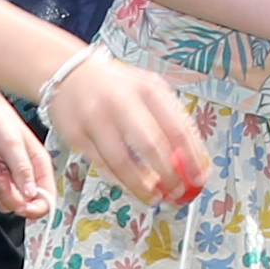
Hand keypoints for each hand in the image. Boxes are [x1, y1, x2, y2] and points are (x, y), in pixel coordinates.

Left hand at [0, 80, 49, 215]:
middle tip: (1, 176)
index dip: (35, 208)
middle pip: (23, 204)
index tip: (22, 206)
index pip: (45, 198)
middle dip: (9, 195)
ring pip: (3, 204)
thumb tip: (31, 195)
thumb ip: (22, 170)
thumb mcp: (12, 144)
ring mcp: (5, 178)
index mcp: (38, 165)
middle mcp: (23, 174)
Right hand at [44, 54, 210, 207]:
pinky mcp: (76, 135)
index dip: (191, 158)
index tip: (199, 177)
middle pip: (151, 146)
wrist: (70, 73)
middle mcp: (121, 101)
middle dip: (168, 176)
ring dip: (141, 184)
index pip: (178, 128)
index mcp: (147, 89)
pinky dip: (119, 179)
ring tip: (154, 195)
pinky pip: (102, 165)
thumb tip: (191, 158)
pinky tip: (130, 185)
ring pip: (122, 162)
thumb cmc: (115, 86)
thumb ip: (170, 118)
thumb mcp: (148, 89)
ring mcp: (96, 118)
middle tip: (177, 191)